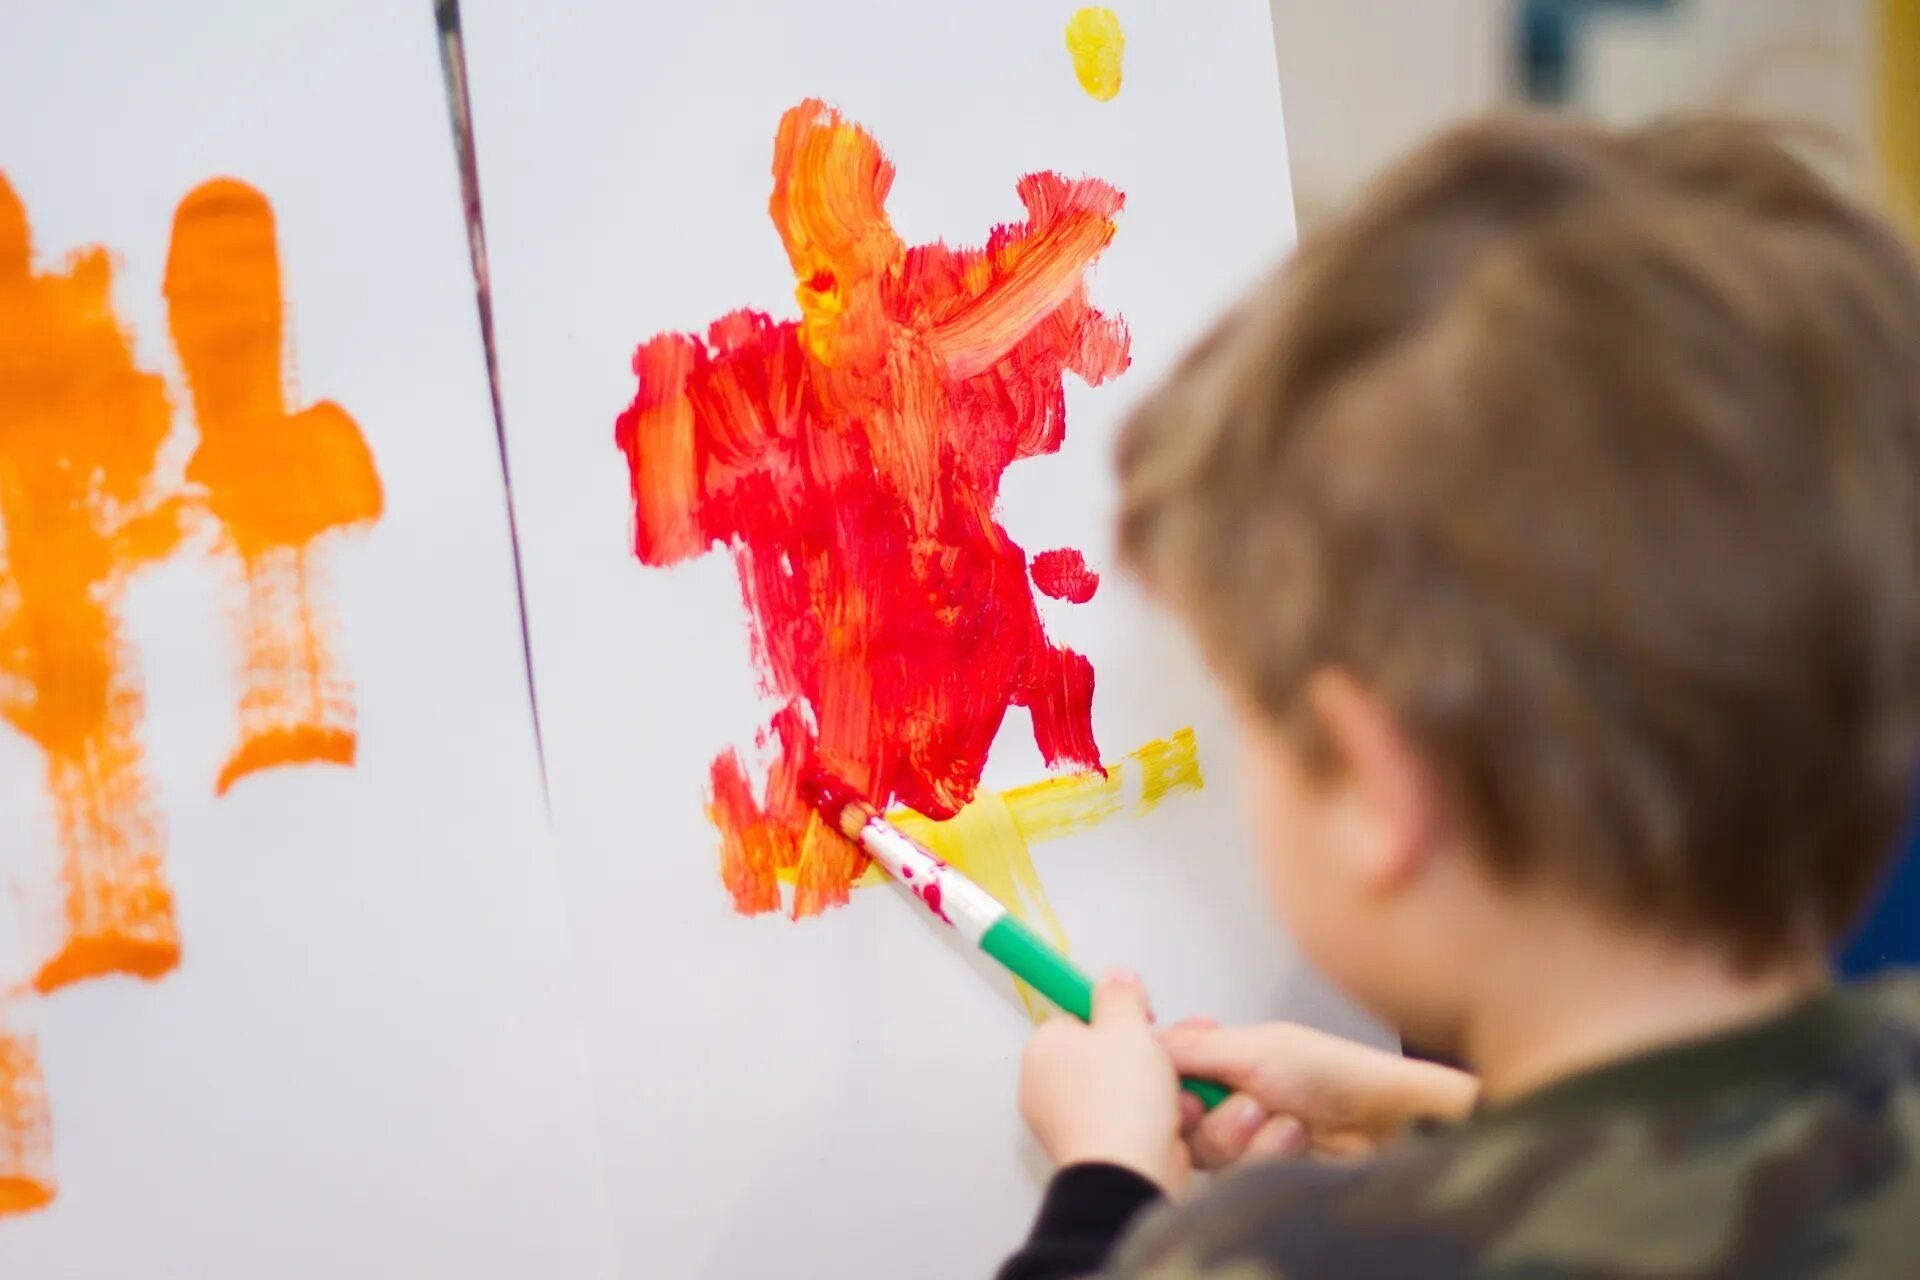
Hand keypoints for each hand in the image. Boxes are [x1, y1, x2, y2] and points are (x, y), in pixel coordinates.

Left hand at [1019, 970, 1189, 1193]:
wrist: (1128, 1176)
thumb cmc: (1119, 1103)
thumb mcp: (1128, 1027)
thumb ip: (1121, 994)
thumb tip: (1117, 977)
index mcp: (1044, 1048)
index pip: (1078, 1014)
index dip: (1116, 1012)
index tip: (1141, 1018)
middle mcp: (1047, 1086)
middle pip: (1104, 1052)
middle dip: (1143, 1053)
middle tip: (1163, 1055)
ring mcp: (1069, 1121)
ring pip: (1122, 1087)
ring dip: (1156, 1086)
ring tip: (1174, 1090)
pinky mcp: (1095, 1149)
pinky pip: (1130, 1120)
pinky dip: (1154, 1118)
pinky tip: (1174, 1118)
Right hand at [1163, 1019, 1477, 1170]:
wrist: (1388, 1123)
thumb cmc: (1336, 1073)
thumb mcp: (1256, 1048)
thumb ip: (1193, 1048)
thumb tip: (1140, 1039)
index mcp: (1223, 1054)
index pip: (1164, 1069)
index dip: (1160, 1083)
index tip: (1169, 1087)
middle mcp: (1229, 1094)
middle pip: (1177, 1117)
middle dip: (1205, 1116)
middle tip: (1233, 1106)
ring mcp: (1244, 1135)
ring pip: (1204, 1149)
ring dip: (1240, 1137)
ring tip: (1277, 1120)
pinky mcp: (1259, 1168)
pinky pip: (1233, 1174)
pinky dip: (1262, 1156)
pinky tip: (1292, 1139)